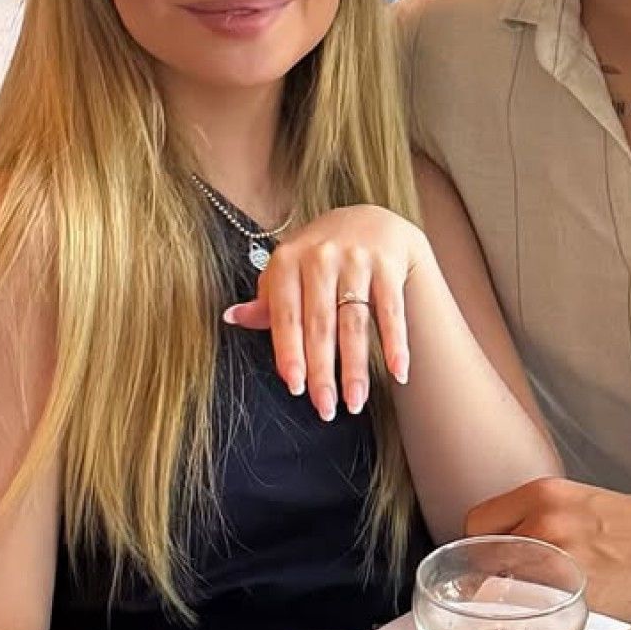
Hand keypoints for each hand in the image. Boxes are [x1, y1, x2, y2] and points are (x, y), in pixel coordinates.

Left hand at [224, 206, 424, 421]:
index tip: (295, 387)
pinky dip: (396, 343)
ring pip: (354, 322)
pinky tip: (398, 372)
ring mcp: (356, 259)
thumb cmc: (321, 256)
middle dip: (323, 371)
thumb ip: (267, 301)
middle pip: (320, 325)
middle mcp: (320, 257)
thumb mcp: (289, 270)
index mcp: (288, 260)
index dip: (290, 353)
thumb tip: (231, 317)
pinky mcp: (388, 264)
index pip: (286, 316)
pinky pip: (392, 310)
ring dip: (356, 367)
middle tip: (325, 409)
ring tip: (355, 402)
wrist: (370, 220)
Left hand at [464, 480, 630, 623]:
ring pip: (500, 591)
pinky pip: (530, 615)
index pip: (477, 523)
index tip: (493, 561)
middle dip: (490, 577)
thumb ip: (544, 520)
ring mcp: (557, 563)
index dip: (482, 546)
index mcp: (544, 494)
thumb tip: (510, 549)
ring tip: (533, 607)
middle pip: (481, 560)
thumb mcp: (587, 505)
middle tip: (511, 590)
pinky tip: (552, 621)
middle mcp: (543, 524)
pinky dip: (533, 620)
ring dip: (509, 601)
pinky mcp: (576, 599)